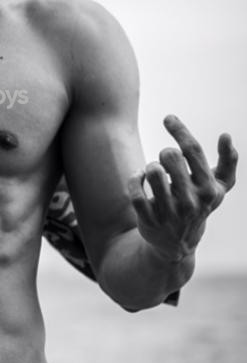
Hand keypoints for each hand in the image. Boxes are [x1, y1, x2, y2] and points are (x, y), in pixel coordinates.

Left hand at [128, 115, 237, 261]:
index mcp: (209, 190)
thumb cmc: (198, 205)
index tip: (168, 118)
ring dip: (150, 167)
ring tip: (154, 175)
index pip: (192, 150)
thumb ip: (228, 162)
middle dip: (165, 154)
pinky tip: (140, 179)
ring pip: (152, 171)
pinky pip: (135, 189)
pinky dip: (134, 179)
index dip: (179, 130)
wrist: (177, 244)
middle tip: (166, 163)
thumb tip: (226, 136)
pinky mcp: (149, 220)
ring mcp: (170, 212)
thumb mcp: (218, 187)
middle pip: (170, 156)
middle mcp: (191, 202)